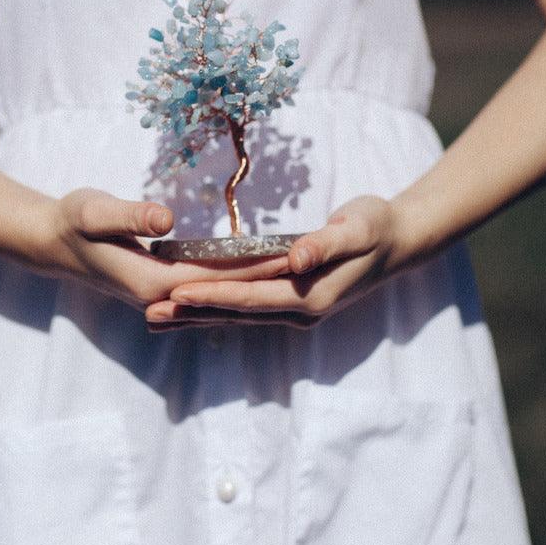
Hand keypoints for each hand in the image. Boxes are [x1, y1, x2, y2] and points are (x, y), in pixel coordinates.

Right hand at [31, 187, 291, 311]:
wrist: (50, 242)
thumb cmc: (72, 220)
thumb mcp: (94, 211)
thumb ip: (129, 216)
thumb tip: (165, 220)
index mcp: (152, 281)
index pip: (217, 276)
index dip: (256, 264)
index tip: (293, 253)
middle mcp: (161, 294)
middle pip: (226, 287)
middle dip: (268, 274)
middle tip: (313, 257)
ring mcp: (161, 293)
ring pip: (219, 288)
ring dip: (256, 276)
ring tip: (298, 261)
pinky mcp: (161, 284)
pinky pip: (207, 283)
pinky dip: (235, 274)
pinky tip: (258, 264)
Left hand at [145, 195, 411, 329]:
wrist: (398, 242)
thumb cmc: (375, 227)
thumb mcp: (356, 228)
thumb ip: (325, 243)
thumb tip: (298, 260)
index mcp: (311, 295)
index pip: (251, 298)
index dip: (213, 295)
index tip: (177, 293)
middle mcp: (299, 311)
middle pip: (236, 315)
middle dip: (191, 314)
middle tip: (147, 313)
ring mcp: (295, 310)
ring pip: (236, 316)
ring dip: (196, 316)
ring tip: (156, 317)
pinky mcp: (292, 302)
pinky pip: (246, 308)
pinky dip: (216, 308)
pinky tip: (191, 307)